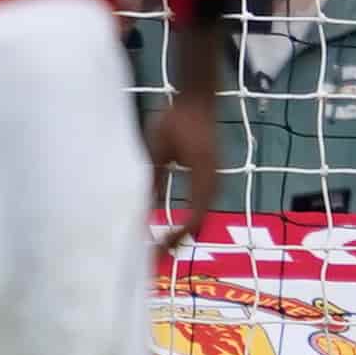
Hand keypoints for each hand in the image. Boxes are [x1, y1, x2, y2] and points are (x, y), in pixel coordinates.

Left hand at [148, 88, 219, 249]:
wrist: (197, 100)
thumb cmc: (176, 118)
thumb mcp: (156, 149)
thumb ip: (151, 177)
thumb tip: (141, 208)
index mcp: (202, 175)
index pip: (195, 217)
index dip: (178, 236)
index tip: (158, 246)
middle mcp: (214, 182)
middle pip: (201, 222)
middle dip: (180, 241)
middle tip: (156, 255)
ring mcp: (214, 180)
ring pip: (202, 216)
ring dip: (185, 233)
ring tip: (163, 246)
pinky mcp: (210, 178)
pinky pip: (201, 206)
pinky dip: (189, 221)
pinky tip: (173, 229)